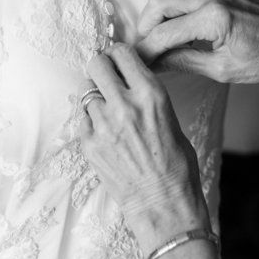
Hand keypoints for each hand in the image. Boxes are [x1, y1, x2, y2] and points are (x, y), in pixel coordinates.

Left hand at [79, 44, 209, 253]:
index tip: (117, 58)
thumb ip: (147, 96)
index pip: (122, 53)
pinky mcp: (89, 144)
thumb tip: (130, 81)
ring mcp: (103, 125)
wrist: (163, 204)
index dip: (118, 54)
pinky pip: (82, 118)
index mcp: (151, 94)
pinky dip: (89, 120)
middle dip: (100, 67)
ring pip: (86, 92)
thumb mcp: (171, 118)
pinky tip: (104, 132)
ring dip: (95, 97)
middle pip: (96, 64)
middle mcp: (125, 105)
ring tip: (108, 111)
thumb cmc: (176, 166)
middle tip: (106, 76)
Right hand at [135, 0, 258, 87]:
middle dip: (145, 25)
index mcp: (215, 17)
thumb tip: (154, 63)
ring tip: (156, 42)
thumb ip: (183, 62)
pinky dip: (177, 10)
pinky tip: (177, 31)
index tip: (135, 62)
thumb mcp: (222, 70)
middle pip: (159, 1)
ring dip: (159, 17)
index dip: (146, 49)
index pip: (165, 32)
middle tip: (142, 48)